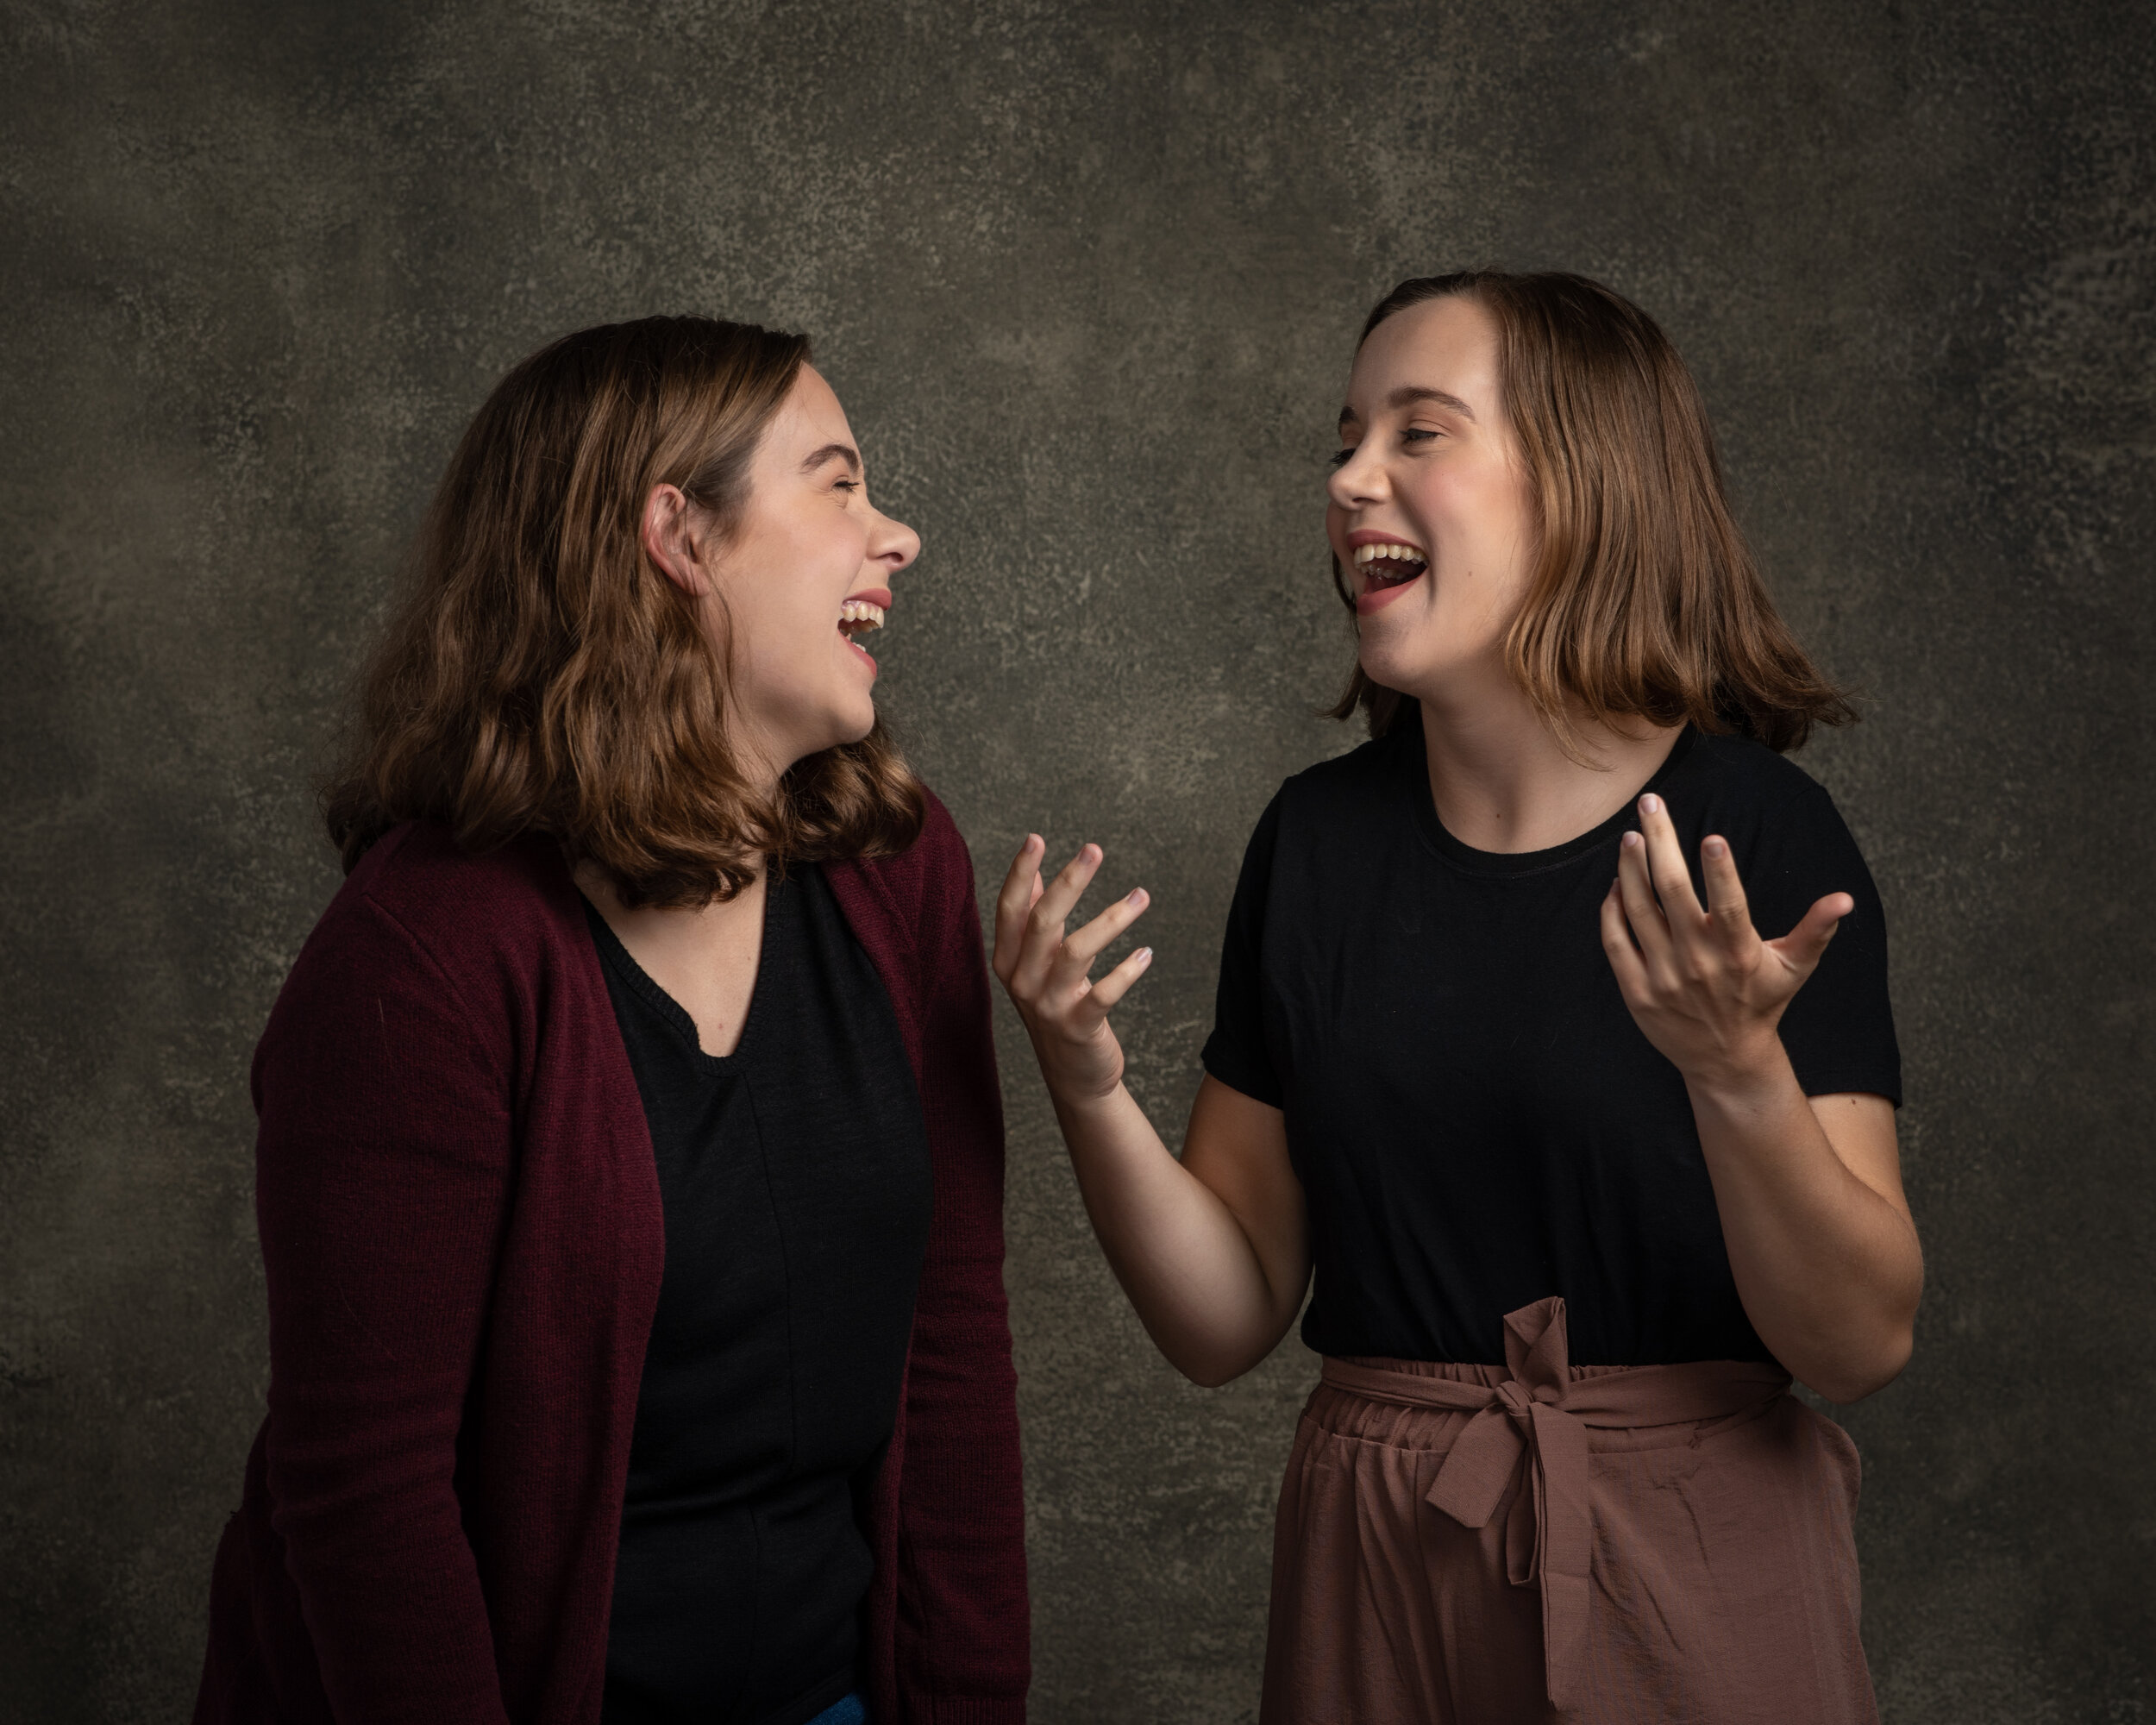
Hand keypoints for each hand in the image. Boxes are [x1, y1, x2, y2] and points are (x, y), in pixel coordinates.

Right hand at [992, 836, 1154, 1102]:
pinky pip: (1104, 993)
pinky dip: (1128, 970)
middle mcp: (1022, 981)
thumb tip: (1039, 874)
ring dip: (1112, 918)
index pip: (1010, 909)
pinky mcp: (1078, 1026)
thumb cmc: (1056, 1008)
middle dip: (1070, 881)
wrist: (1072, 1074)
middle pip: (1043, 922)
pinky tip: (1147, 953)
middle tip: (1094, 849)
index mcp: (1007, 961)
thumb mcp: (1037, 965)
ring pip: (1076, 950)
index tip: (1036, 839)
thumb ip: (1034, 922)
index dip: (1022, 873)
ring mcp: (1048, 1005)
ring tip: (1142, 896)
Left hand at [1599, 793, 1851, 1092]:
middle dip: (1660, 843)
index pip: (1729, 906)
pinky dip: (1612, 910)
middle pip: (1672, 892)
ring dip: (1629, 869)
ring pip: (1638, 911)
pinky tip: (1616, 883)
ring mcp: (1662, 977)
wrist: (1725, 1060)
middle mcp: (1697, 962)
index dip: (1721, 872)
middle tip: (1650, 803)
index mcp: (1738, 953)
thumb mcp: (1793, 968)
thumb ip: (1814, 930)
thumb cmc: (1762, 1002)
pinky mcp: (1636, 991)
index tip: (1712, 837)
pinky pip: (1616, 941)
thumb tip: (1845, 898)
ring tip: (1630, 837)